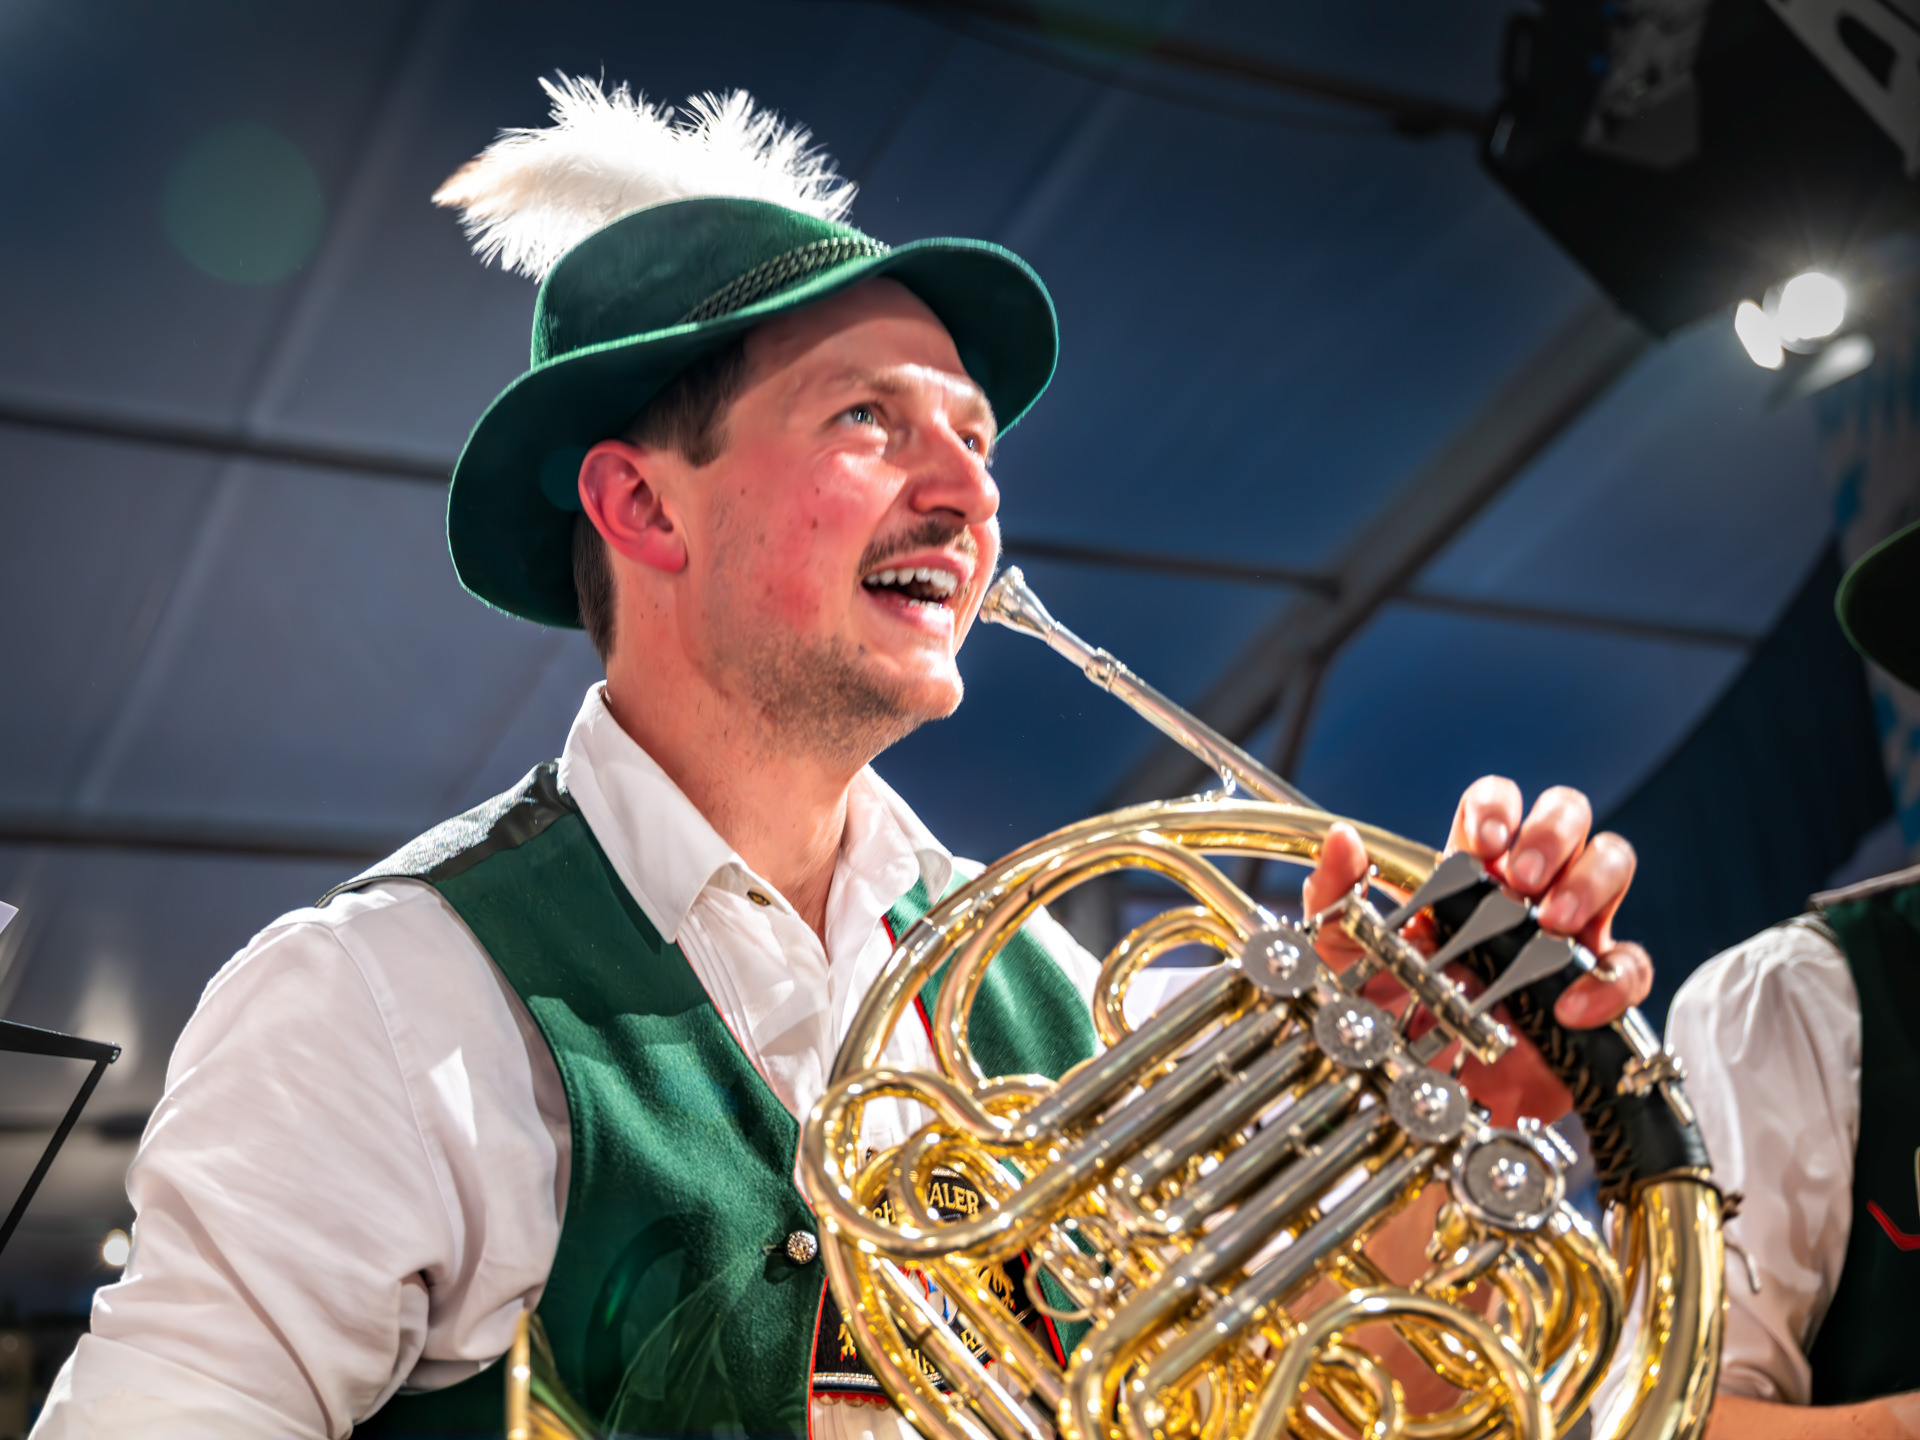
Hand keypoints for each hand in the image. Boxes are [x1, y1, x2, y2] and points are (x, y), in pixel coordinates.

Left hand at [1300, 777, 1651, 1125]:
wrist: (1422, 1102)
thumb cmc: (1389, 1019)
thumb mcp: (1344, 955)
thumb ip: (1334, 896)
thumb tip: (1341, 840)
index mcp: (1467, 875)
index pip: (1496, 806)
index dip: (1498, 806)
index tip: (1483, 840)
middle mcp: (1524, 895)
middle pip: (1568, 816)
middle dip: (1552, 831)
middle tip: (1520, 877)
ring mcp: (1566, 939)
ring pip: (1612, 865)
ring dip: (1588, 882)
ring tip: (1550, 922)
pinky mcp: (1596, 996)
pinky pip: (1631, 968)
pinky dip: (1611, 980)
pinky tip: (1570, 1004)